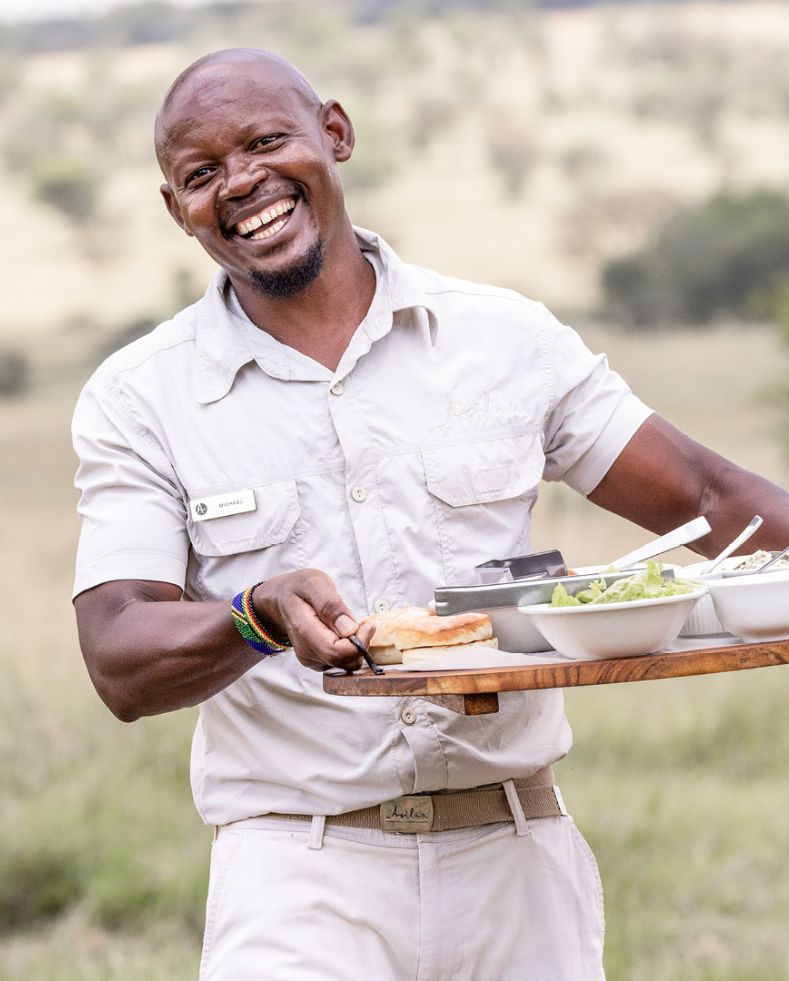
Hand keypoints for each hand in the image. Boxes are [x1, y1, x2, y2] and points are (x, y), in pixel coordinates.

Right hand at [252, 570, 374, 672]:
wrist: (280, 600)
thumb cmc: (298, 588)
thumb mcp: (314, 583)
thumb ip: (331, 605)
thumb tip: (349, 630)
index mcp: (304, 630)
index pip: (335, 652)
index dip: (358, 643)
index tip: (368, 625)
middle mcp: (306, 651)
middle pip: (343, 661)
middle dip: (361, 644)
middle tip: (363, 623)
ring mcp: (311, 659)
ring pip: (345, 664)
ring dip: (356, 646)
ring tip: (349, 623)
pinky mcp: (318, 661)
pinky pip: (342, 662)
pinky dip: (350, 648)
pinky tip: (343, 632)